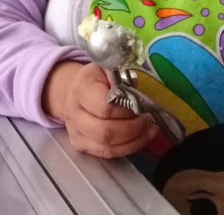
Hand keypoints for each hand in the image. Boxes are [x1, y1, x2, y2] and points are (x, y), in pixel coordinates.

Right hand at [42, 62, 157, 158]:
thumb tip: (136, 85)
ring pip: (107, 147)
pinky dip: (128, 148)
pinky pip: (107, 153)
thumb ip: (123, 77)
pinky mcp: (81, 145)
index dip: (126, 110)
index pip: (105, 107)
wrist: (73, 91)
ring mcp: (76, 132)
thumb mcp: (108, 69)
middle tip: (148, 119)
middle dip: (133, 128)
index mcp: (82, 89)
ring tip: (150, 129)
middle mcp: (75, 113)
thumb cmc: (96, 79)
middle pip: (105, 131)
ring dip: (134, 140)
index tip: (141, 105)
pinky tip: (141, 137)